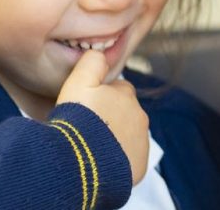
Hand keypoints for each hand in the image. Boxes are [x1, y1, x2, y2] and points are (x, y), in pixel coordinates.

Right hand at [57, 50, 149, 184]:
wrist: (82, 162)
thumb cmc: (78, 120)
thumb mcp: (79, 83)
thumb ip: (91, 62)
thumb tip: (100, 53)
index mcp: (126, 95)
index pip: (117, 90)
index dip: (99, 97)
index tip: (85, 108)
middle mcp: (140, 117)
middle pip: (123, 113)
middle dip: (108, 118)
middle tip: (85, 128)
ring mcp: (141, 143)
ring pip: (126, 136)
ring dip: (112, 139)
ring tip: (89, 147)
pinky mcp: (139, 166)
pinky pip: (128, 159)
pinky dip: (116, 160)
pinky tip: (99, 163)